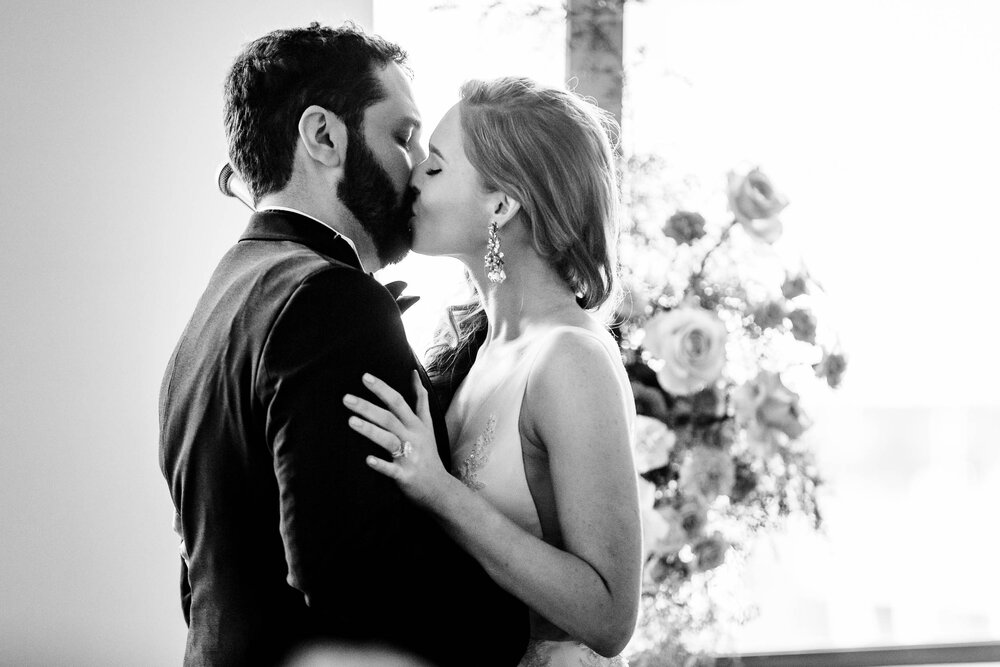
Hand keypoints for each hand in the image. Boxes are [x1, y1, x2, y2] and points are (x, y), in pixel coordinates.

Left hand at [343, 370, 450, 506]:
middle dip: (368, 407)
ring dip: (371, 430)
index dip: (382, 389)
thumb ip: (421, 399)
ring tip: (351, 421)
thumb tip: (414, 374)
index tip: (365, 377)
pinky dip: (381, 465)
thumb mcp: (427, 424)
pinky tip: (367, 460)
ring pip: (389, 440)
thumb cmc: (429, 453)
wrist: (439, 487)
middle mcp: (413, 437)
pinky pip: (392, 470)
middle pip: (389, 418)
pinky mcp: (405, 475)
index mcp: (416, 424)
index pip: (398, 401)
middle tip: (346, 398)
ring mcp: (410, 456)